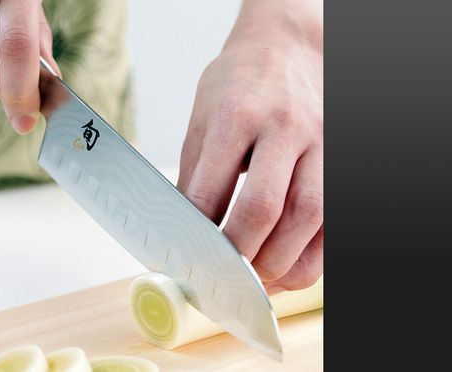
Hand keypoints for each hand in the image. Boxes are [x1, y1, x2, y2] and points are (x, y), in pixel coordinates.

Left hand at [177, 0, 322, 294]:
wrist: (287, 50)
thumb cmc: (239, 84)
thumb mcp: (202, 118)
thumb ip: (195, 176)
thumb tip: (184, 235)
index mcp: (237, 114)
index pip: (212, 190)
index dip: (196, 237)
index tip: (184, 261)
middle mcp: (285, 128)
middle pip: (265, 208)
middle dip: (238, 255)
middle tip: (219, 276)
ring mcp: (321, 144)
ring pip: (307, 219)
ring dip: (276, 264)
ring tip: (250, 281)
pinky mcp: (340, 161)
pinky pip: (331, 224)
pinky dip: (308, 259)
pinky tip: (283, 270)